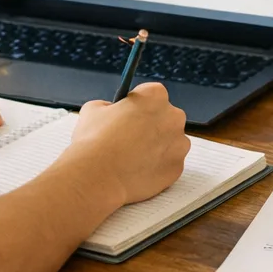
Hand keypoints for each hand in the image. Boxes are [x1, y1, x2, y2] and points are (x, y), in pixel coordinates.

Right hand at [66, 82, 189, 205]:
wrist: (97, 177)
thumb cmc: (93, 141)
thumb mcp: (94, 109)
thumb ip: (110, 106)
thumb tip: (113, 111)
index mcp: (155, 96)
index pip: (152, 94)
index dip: (139, 105)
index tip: (129, 114)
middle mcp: (173, 117)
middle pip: (166, 117)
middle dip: (152, 125)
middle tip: (131, 138)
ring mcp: (178, 144)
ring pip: (171, 142)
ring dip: (158, 146)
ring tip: (133, 157)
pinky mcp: (177, 168)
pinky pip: (169, 164)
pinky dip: (157, 167)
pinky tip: (138, 171)